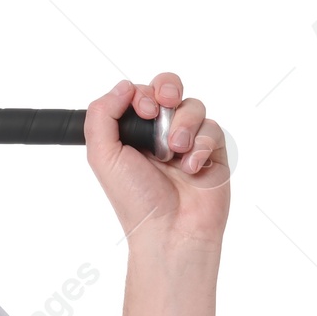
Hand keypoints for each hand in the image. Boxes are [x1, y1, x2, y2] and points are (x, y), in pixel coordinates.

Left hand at [84, 73, 229, 247]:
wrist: (170, 229)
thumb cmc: (135, 199)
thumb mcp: (103, 156)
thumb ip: (102, 116)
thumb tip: (123, 86)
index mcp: (131, 133)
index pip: (139, 94)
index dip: (142, 94)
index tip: (143, 111)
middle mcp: (159, 134)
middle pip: (169, 88)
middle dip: (168, 88)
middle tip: (164, 105)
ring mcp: (187, 141)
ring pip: (193, 106)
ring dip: (183, 125)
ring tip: (174, 152)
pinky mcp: (213, 152)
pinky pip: (213, 129)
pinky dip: (201, 145)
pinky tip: (191, 168)